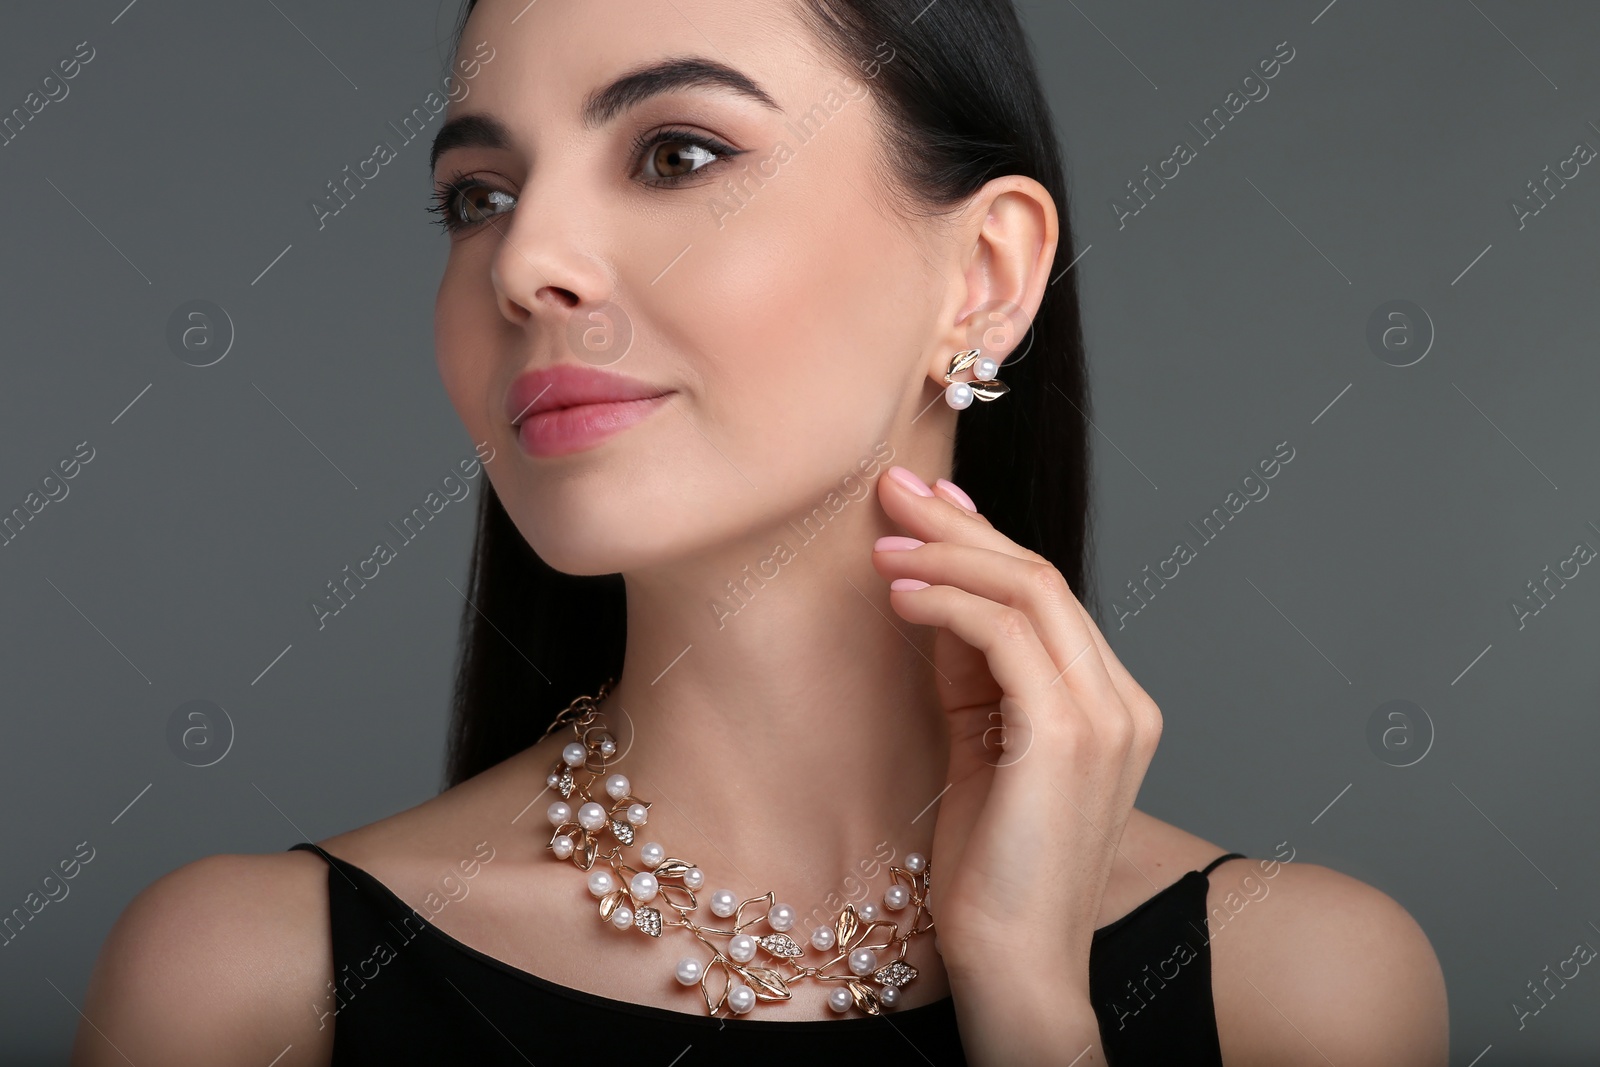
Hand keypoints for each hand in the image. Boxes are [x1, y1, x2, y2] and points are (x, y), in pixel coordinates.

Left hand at [871, 465, 1162, 1060]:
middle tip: (892, 487)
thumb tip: (929, 588)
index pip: (1048, 595)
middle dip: (959, 525)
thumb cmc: (991, 871)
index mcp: (1110, 705)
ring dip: (945, 555)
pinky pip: (1007, 636)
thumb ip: (971, 671)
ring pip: (1030, 591)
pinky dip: (948, 602)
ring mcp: (1107, 717)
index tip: (923, 505)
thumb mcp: (980, 748)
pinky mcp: (1070, 736)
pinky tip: (898, 594)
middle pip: (1041, 576)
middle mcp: (1123, 702)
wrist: (1015, 968)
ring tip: (879, 543)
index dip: (981, 540)